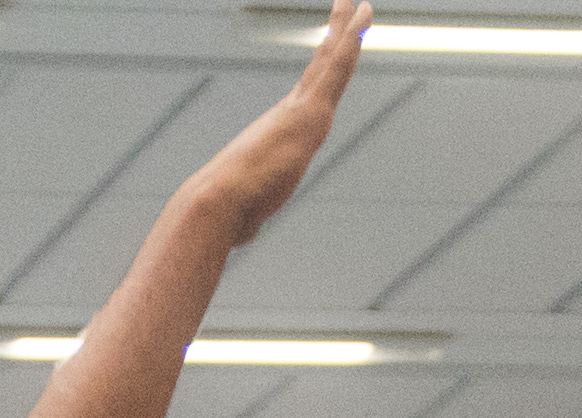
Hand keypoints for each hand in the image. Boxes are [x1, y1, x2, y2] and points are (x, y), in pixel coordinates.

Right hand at [179, 4, 364, 249]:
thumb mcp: (252, 209)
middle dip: (338, 33)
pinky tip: (361, 24)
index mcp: (284, 128)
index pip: (311, 89)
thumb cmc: (229, 210)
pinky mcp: (309, 115)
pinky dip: (349, 45)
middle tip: (349, 4)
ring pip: (331, 61)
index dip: (326, 63)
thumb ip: (254, 212)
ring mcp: (301, 111)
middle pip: (323, 65)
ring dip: (348, 30)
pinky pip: (334, 71)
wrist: (219, 202)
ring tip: (362, 4)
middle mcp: (293, 112)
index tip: (334, 40)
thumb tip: (246, 231)